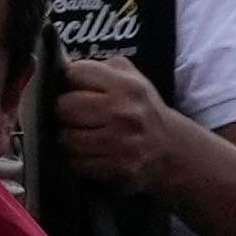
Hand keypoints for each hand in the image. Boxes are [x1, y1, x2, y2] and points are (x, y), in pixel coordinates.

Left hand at [44, 45, 195, 194]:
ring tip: (80, 134)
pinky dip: (78, 159)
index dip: (69, 81)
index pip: (74, 73)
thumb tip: (62, 65)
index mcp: (126, 86)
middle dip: (64, 110)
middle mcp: (124, 114)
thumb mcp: (132, 79)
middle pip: (64, 106)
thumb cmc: (142, 110)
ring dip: (68, 137)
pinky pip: (77, 162)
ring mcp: (121, 144)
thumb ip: (99, 68)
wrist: (172, 151)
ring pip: (66, 137)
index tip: (74, 88)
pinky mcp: (119, 169)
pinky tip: (89, 153)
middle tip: (73, 115)